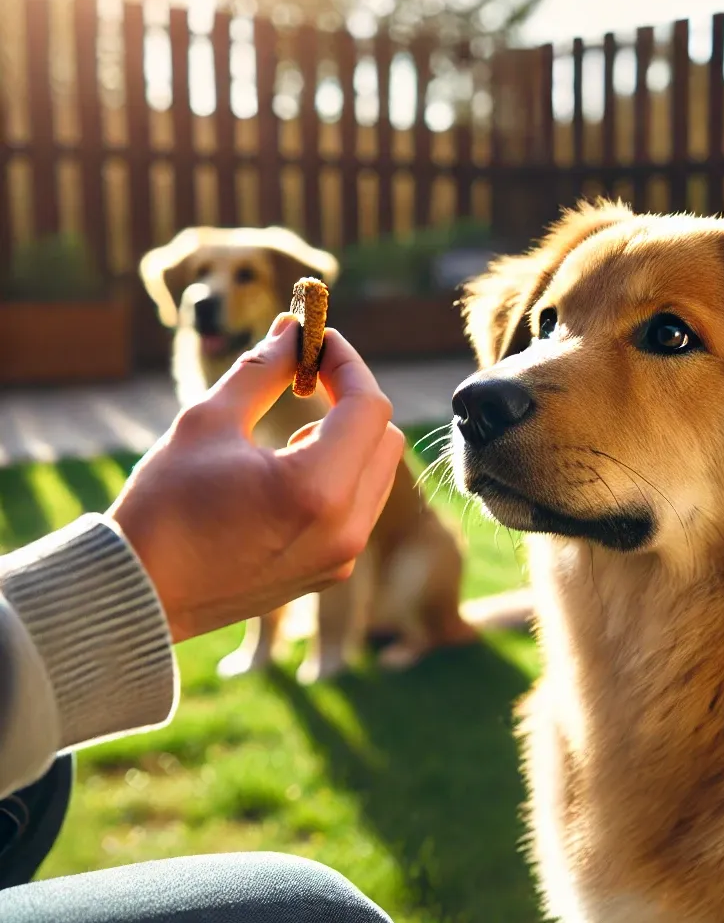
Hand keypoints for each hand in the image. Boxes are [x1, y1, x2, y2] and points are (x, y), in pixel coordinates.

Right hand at [108, 314, 405, 641]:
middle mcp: (345, 528)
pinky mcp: (332, 571)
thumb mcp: (208, 420)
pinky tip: (290, 475)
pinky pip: (360, 507)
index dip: (347, 363)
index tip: (318, 342)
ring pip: (378, 473)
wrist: (140, 594)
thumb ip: (263, 368)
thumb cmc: (164, 506)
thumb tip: (295, 328)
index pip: (368, 406)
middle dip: (353, 399)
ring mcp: (343, 555)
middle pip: (385, 437)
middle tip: (308, 378)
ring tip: (291, 435)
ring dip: (349, 439)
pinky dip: (341, 477)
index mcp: (317, 488)